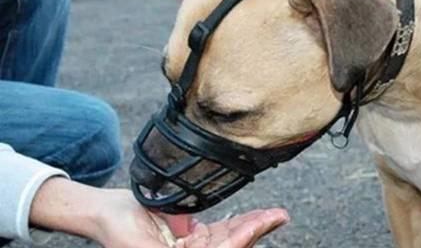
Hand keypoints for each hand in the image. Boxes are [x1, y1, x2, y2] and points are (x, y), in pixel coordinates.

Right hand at [94, 189, 288, 247]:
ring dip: (252, 224)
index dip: (242, 238)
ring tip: (275, 214)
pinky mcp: (190, 233)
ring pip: (229, 235)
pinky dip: (237, 221)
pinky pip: (219, 229)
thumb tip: (195, 240)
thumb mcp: (140, 246)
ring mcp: (192, 245)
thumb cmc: (117, 229)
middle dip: (256, 230)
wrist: (106, 212)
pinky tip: (254, 215)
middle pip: (230, 244)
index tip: (261, 223)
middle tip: (279, 216)